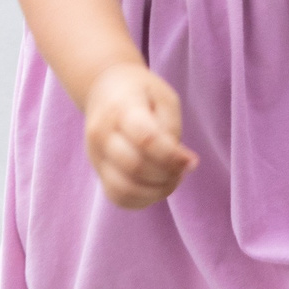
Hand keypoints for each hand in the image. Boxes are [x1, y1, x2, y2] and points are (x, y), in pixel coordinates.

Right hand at [83, 61, 197, 208]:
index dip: (172, 157)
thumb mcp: (164, 98)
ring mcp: (96, 156)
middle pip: (135, 168)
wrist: (104, 87)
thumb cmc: (141, 92)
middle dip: (167, 175)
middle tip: (184, 169)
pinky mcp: (97, 171)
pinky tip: (157, 187)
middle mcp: (101, 134)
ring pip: (124, 189)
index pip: (145, 140)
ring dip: (155, 192)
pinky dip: (142, 200)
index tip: (192, 161)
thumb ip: (171, 129)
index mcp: (120, 109)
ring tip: (172, 179)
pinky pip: (118, 198)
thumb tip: (181, 164)